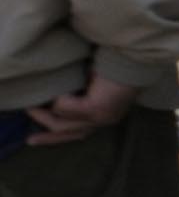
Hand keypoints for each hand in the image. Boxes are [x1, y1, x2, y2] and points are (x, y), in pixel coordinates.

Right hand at [21, 75, 137, 144]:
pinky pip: (66, 108)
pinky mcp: (96, 108)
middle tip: (29, 137)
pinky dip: (58, 100)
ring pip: (63, 123)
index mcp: (105, 115)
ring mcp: (101, 116)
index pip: (78, 133)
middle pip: (69, 133)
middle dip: (46, 135)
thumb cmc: (111, 64)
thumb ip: (77, 94)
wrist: (132, 56)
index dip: (55, 138)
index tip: (34, 139)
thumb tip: (52, 97)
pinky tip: (57, 91)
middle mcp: (105, 119)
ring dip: (44, 115)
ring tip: (31, 106)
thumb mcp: (91, 84)